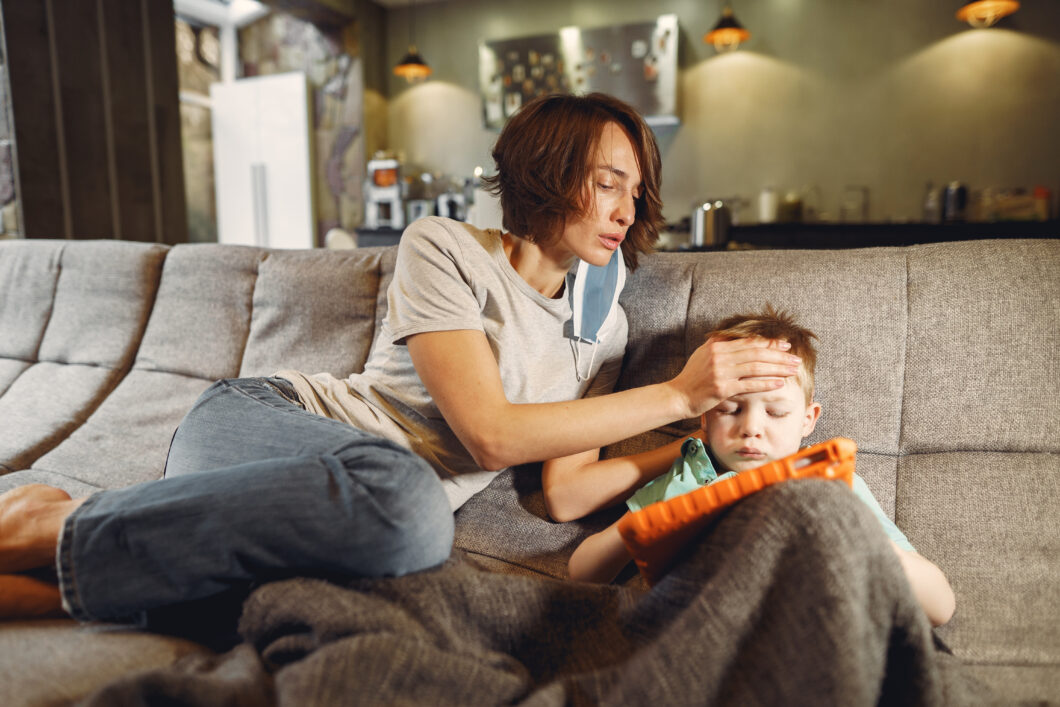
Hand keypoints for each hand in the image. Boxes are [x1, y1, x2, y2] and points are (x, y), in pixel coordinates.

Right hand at [670, 336, 800, 416]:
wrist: (678, 396)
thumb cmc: (691, 377)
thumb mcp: (702, 355)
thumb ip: (718, 345)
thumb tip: (732, 335)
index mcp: (717, 346)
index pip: (749, 342)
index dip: (769, 343)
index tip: (785, 346)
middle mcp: (719, 356)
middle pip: (756, 353)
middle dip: (778, 355)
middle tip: (795, 358)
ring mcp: (720, 372)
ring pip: (755, 367)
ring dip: (777, 368)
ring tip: (793, 370)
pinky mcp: (722, 388)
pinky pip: (749, 385)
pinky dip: (766, 383)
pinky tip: (779, 383)